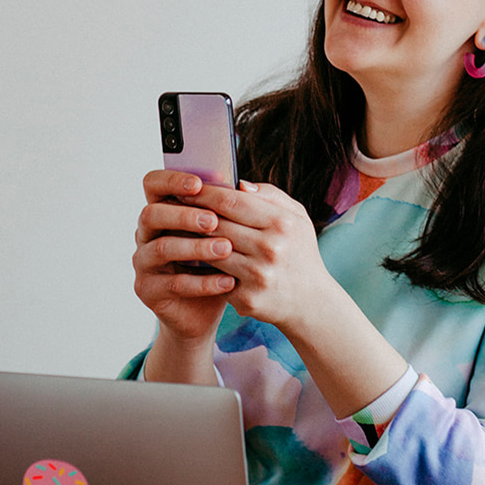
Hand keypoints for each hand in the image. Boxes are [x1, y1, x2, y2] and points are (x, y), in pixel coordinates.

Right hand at [132, 169, 236, 344]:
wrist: (205, 310)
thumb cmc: (216, 264)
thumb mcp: (226, 233)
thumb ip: (229, 211)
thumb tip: (244, 187)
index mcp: (162, 211)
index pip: (153, 184)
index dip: (171, 180)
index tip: (199, 184)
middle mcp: (146, 234)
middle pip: (151, 214)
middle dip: (183, 215)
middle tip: (213, 220)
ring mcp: (143, 263)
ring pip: (161, 248)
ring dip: (195, 247)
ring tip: (226, 249)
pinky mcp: (147, 290)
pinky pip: (172, 284)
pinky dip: (202, 283)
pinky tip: (227, 281)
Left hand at [186, 180, 335, 335]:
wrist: (311, 302)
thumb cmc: (299, 252)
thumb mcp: (297, 218)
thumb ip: (270, 194)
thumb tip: (239, 183)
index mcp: (282, 223)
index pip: (231, 201)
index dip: (204, 193)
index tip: (186, 187)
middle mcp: (271, 249)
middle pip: (216, 224)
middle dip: (191, 214)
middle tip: (172, 206)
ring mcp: (258, 276)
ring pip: (210, 251)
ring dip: (190, 240)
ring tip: (178, 229)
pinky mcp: (247, 299)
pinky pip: (213, 277)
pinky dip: (199, 267)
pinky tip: (189, 258)